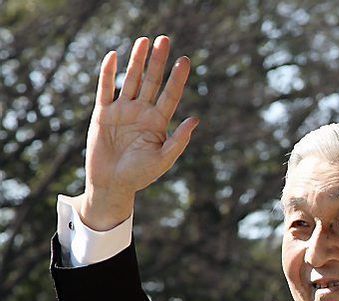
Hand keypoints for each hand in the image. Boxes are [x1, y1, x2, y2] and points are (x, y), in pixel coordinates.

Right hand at [83, 35, 198, 229]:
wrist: (113, 184)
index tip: (185, 61)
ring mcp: (123, 111)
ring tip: (144, 40)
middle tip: (165, 40)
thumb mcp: (164, 159)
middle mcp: (142, 112)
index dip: (177, 78)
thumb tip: (195, 120)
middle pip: (152, 81)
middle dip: (158, 61)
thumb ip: (178, 140)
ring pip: (131, 80)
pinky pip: (106, 89)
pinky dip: (109, 73)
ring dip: (137, 61)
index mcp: (159, 122)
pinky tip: (114, 56)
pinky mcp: (103, 113)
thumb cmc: (140, 175)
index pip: (170, 95)